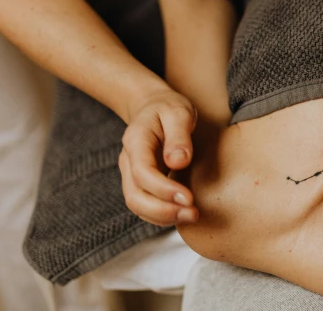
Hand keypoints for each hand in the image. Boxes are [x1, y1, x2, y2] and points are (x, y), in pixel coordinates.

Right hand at [119, 87, 199, 225]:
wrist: (152, 106)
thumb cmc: (168, 107)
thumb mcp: (179, 112)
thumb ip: (179, 135)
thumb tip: (179, 162)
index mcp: (136, 141)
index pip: (143, 173)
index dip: (164, 190)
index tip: (188, 198)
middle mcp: (128, 160)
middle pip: (135, 196)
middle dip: (163, 210)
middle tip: (193, 213)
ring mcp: (131, 173)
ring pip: (137, 205)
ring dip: (163, 217)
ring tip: (192, 216)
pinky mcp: (140, 182)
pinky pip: (144, 205)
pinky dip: (161, 215)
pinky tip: (182, 214)